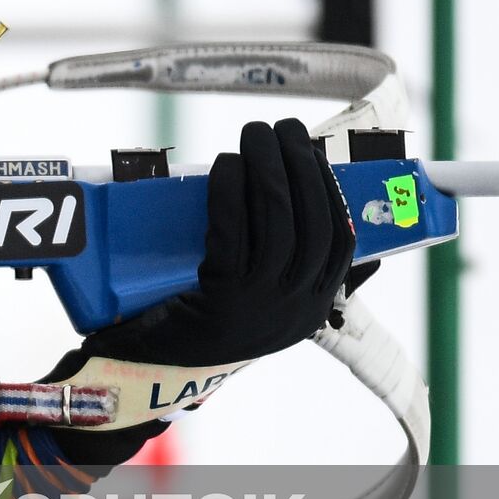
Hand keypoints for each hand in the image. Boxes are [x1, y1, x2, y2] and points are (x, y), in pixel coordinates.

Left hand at [44, 119, 352, 453]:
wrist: (146, 371)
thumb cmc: (200, 327)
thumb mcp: (260, 305)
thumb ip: (294, 274)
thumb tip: (351, 240)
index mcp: (312, 308)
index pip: (341, 239)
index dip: (331, 189)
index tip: (313, 152)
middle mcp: (296, 310)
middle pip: (313, 223)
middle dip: (302, 166)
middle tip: (285, 128)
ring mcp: (261, 307)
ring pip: (278, 223)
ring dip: (268, 169)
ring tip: (254, 136)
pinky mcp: (222, 303)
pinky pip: (232, 235)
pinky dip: (231, 194)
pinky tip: (225, 166)